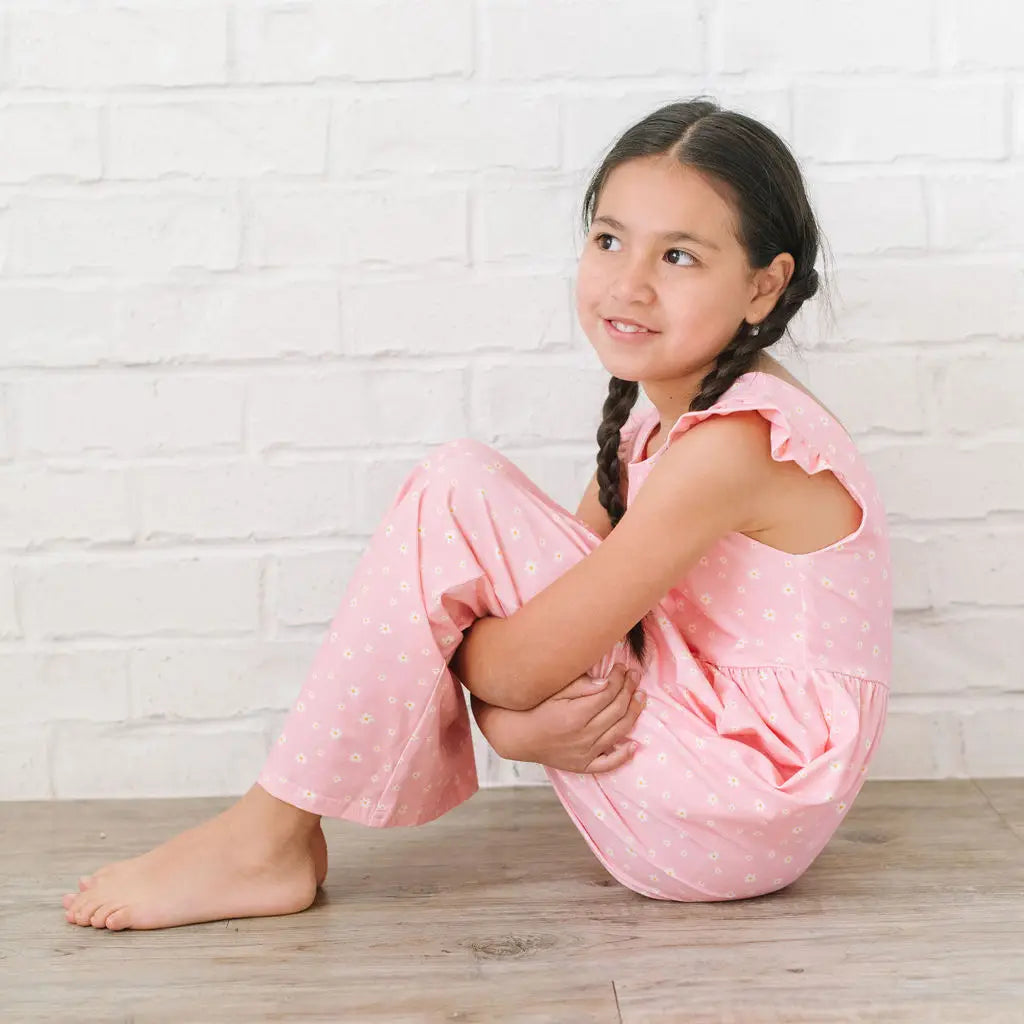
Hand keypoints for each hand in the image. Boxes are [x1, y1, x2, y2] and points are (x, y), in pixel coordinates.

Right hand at [474, 663, 645, 773]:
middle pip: (617, 710)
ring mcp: (585, 752)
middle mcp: (583, 736)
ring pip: (619, 732)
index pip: (608, 693)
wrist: (516, 736)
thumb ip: (580, 686)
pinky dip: (623, 755)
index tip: (621, 666)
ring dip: (633, 713)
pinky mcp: (582, 765)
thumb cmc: (533, 708)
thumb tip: (606, 682)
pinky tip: (634, 745)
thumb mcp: (552, 691)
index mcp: (576, 715)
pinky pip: (608, 764)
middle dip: (629, 689)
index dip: (618, 677)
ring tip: (641, 697)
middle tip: (634, 675)